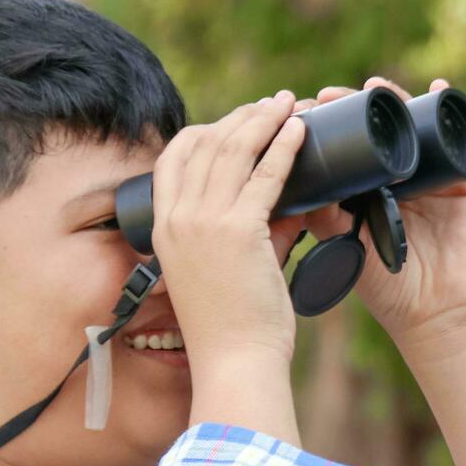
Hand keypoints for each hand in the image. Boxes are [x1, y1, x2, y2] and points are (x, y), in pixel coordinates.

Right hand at [151, 89, 307, 360]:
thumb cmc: (235, 328)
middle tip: (271, 104)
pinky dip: (284, 147)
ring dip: (263, 120)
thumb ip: (251, 234)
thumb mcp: (226, 271)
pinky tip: (300, 130)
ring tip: (288, 103)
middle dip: (241, 117)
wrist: (235, 362)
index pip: (174, 159)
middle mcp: (177, 219)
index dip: (204, 131)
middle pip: (205, 144)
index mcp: (165, 229)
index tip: (235, 121)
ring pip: (233, 150)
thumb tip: (289, 208)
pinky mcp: (238, 231)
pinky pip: (265, 175)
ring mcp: (204, 223)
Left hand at [293, 76, 465, 350]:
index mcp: (370, 188)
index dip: (327, 123)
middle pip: (379, 125)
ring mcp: (434, 174)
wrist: (433, 313)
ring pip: (415, 123)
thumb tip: (285, 175)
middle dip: (353, 104)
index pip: (348, 143)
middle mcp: (401, 175)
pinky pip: (461, 137)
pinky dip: (449, 108)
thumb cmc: (386, 286)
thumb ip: (320, 213)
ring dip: (395, 98)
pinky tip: (435, 87)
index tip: (301, 110)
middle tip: (327, 96)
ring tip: (373, 87)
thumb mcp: (343, 243)